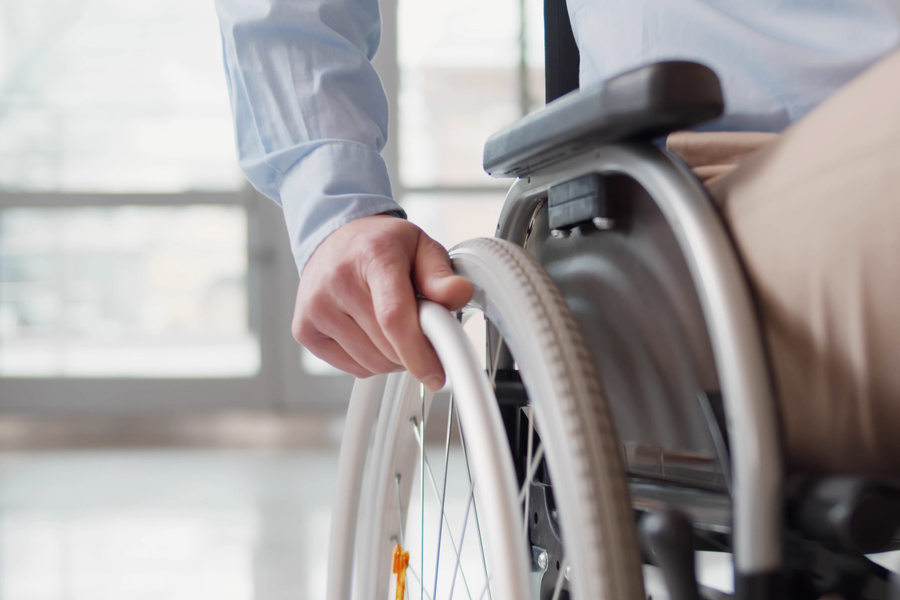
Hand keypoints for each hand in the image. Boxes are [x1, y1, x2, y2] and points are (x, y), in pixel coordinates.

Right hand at [292, 215, 473, 390]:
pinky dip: (372, 360)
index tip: (436, 374)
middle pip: (386, 347)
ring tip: (393, 327)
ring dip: (394, 357)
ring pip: (372, 363)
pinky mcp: (304, 329)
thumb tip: (459, 294)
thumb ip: (441, 275)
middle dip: (413, 349)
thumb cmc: (382, 246)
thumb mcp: (422, 249)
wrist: (336, 238)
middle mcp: (337, 280)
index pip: (393, 317)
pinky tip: (370, 332)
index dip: (418, 353)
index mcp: (373, 256)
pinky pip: (353, 368)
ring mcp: (315, 307)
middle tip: (420, 327)